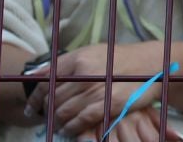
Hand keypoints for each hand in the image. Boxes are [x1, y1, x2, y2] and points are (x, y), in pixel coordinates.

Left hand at [33, 43, 182, 141]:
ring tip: (58, 126)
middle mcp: (85, 73)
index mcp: (78, 58)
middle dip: (48, 112)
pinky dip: (71, 128)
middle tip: (47, 119)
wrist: (150, 65)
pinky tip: (70, 130)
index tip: (32, 108)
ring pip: (64, 112)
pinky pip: (80, 121)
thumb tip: (38, 75)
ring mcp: (96, 90)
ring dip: (57, 123)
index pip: (46, 81)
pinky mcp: (108, 104)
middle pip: (54, 99)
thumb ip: (66, 64)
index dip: (35, 98)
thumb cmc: (119, 59)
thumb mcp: (91, 52)